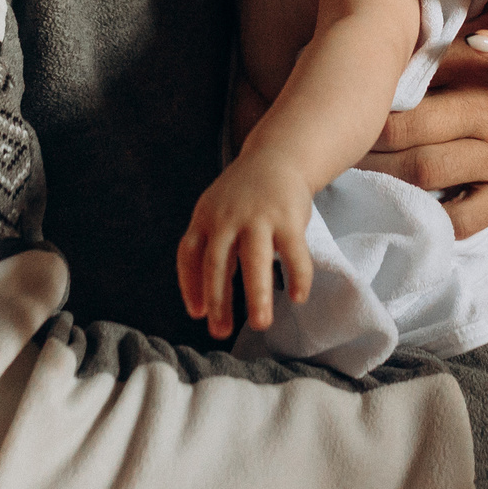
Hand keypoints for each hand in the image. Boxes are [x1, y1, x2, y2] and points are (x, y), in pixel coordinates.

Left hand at [176, 153, 315, 339]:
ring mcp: (259, 217)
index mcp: (205, 217)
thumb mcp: (214, 211)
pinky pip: (294, 253)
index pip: (189, 255)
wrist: (277, 156)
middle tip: (220, 332)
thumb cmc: (242, 195)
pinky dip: (298, 276)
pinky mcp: (289, 218)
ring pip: (255, 261)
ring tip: (261, 324)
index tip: (198, 314)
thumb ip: (208, 250)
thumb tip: (202, 306)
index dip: (190, 286)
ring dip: (257, 295)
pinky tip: (298, 298)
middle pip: (217, 263)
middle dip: (219, 300)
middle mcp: (228, 217)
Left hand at [360, 0, 487, 238]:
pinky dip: (427, 219)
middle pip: (409, 126)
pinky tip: (396, 210)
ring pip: (424, 172)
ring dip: (379, 171)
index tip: (341, 78)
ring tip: (346, 166)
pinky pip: (464, 219)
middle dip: (365, 130)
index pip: (419, 71)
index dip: (375, 77)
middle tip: (333, 129)